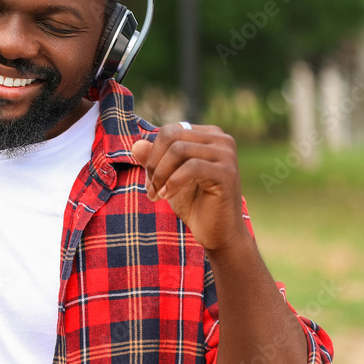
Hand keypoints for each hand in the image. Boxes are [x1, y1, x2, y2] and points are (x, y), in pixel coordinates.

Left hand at [130, 123, 248, 251]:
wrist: (217, 233)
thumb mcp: (167, 178)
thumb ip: (153, 159)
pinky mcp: (227, 173)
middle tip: (151, 187)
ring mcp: (227, 155)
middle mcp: (221, 139)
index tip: (150, 179)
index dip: (152, 154)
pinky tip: (166, 196)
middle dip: (154, 163)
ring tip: (157, 194)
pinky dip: (172, 182)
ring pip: (178, 150)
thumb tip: (136, 145)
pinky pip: (191, 167)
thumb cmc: (194, 203)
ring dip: (161, 175)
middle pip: (171, 137)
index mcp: (208, 135)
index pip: (169, 131)